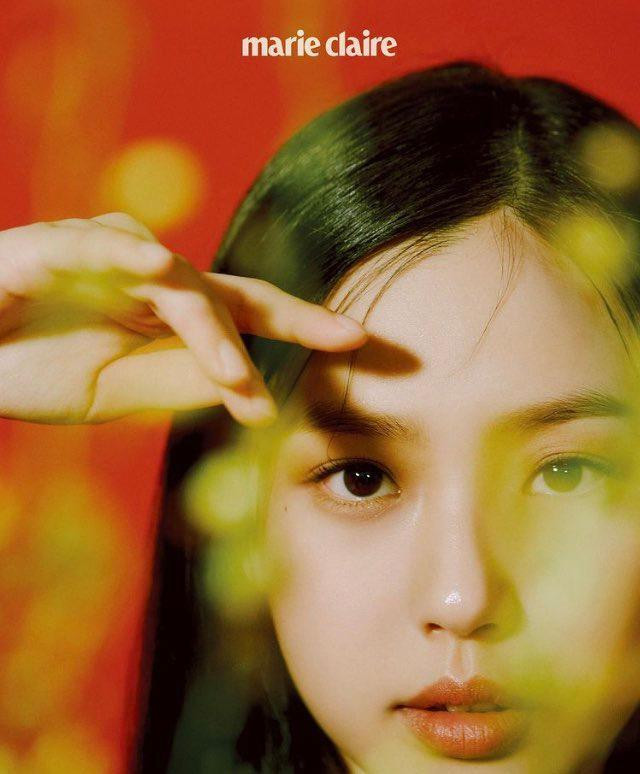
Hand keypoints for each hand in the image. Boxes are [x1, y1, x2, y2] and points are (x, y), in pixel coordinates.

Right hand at [0, 213, 367, 425]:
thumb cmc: (33, 365)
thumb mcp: (117, 393)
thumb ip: (177, 381)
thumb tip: (245, 384)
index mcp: (169, 311)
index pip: (249, 315)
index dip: (304, 325)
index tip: (363, 342)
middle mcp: (150, 276)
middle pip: (232, 293)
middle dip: (292, 317)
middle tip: (348, 341)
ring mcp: (106, 257)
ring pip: (176, 284)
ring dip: (208, 332)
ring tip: (232, 380)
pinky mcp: (51, 246)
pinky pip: (93, 247)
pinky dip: (123, 259)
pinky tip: (156, 270)